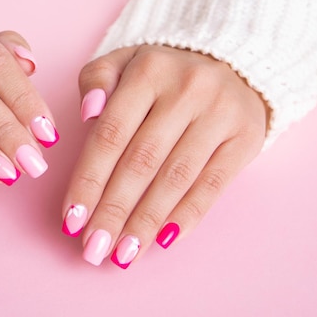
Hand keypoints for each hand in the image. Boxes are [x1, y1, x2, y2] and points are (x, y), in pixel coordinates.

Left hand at [62, 45, 267, 267]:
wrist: (236, 63)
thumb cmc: (165, 74)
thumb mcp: (125, 61)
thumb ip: (96, 80)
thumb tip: (87, 114)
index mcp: (149, 71)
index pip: (110, 135)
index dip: (89, 181)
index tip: (71, 220)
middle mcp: (187, 90)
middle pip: (141, 162)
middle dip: (113, 211)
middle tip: (93, 249)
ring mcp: (220, 115)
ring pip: (176, 178)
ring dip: (145, 222)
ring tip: (123, 254)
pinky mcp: (246, 138)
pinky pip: (213, 185)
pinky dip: (187, 216)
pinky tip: (162, 241)